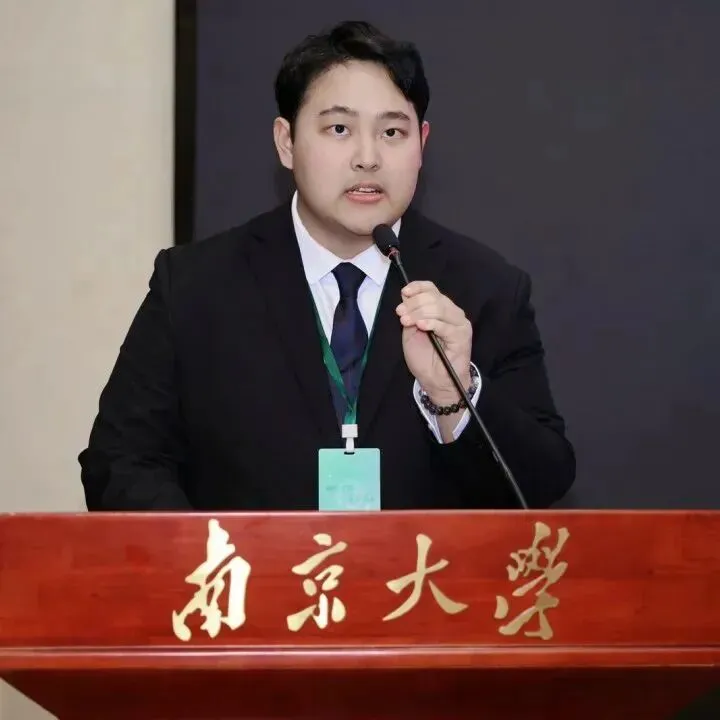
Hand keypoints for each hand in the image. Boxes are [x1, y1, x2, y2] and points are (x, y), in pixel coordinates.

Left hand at [395, 281, 471, 403]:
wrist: (436, 381)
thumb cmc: (425, 359)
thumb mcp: (411, 333)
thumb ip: (410, 315)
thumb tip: (405, 296)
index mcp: (441, 309)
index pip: (431, 289)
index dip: (417, 287)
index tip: (404, 293)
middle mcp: (452, 312)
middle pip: (433, 297)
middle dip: (413, 304)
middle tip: (400, 314)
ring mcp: (459, 323)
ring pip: (439, 308)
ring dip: (419, 312)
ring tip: (406, 322)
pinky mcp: (463, 335)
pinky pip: (446, 325)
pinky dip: (432, 323)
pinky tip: (421, 325)